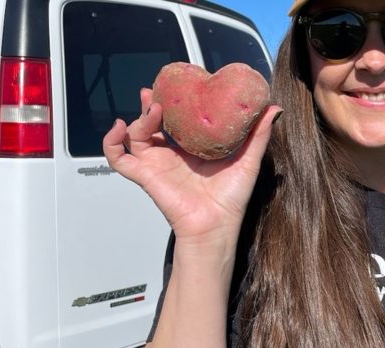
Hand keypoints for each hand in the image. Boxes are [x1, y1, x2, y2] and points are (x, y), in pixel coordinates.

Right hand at [103, 88, 281, 240]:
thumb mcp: (248, 160)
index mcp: (192, 150)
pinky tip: (118, 127)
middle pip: (152, 123)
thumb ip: (258, 134)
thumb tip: (274, 108)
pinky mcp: (144, 175)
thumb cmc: (231, 199)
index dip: (173, 102)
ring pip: (135, 134)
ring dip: (139, 119)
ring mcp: (156, 164)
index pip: (177, 120)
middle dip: (150, 104)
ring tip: (152, 109)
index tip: (176, 84)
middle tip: (154, 90)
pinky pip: (117, 157)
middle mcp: (171, 155)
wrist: (216, 225)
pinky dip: (110, 142)